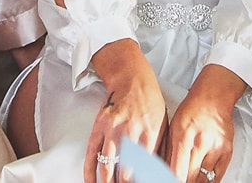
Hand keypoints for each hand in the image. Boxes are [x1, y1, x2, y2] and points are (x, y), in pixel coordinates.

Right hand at [86, 41, 164, 182]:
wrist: (132, 78)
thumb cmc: (150, 103)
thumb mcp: (162, 125)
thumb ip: (160, 151)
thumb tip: (159, 175)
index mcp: (150, 133)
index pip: (145, 168)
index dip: (141, 182)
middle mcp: (130, 132)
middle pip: (125, 170)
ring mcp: (112, 129)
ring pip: (107, 165)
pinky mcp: (98, 126)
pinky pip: (91, 154)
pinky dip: (89, 172)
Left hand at [162, 73, 237, 182]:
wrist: (213, 98)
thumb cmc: (192, 110)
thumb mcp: (173, 128)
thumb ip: (168, 152)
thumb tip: (162, 171)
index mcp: (184, 135)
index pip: (177, 171)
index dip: (171, 181)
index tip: (167, 181)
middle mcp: (201, 142)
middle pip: (191, 178)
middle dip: (182, 182)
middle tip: (178, 180)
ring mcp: (216, 148)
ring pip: (204, 180)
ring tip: (189, 180)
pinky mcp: (227, 152)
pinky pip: (218, 176)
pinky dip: (209, 182)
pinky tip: (202, 180)